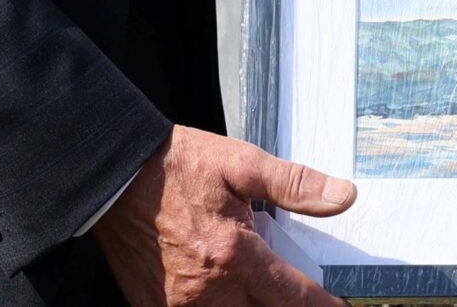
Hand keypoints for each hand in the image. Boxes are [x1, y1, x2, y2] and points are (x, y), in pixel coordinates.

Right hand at [94, 126, 353, 306]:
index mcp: (233, 254)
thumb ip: (293, 184)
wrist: (113, 175)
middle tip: (295, 293)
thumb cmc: (177, 165)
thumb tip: (343, 197)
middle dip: (283, 306)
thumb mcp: (240, 163)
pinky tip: (225, 294)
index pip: (293, 296)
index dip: (323, 306)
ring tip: (260, 291)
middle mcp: (207, 291)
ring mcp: (177, 305)